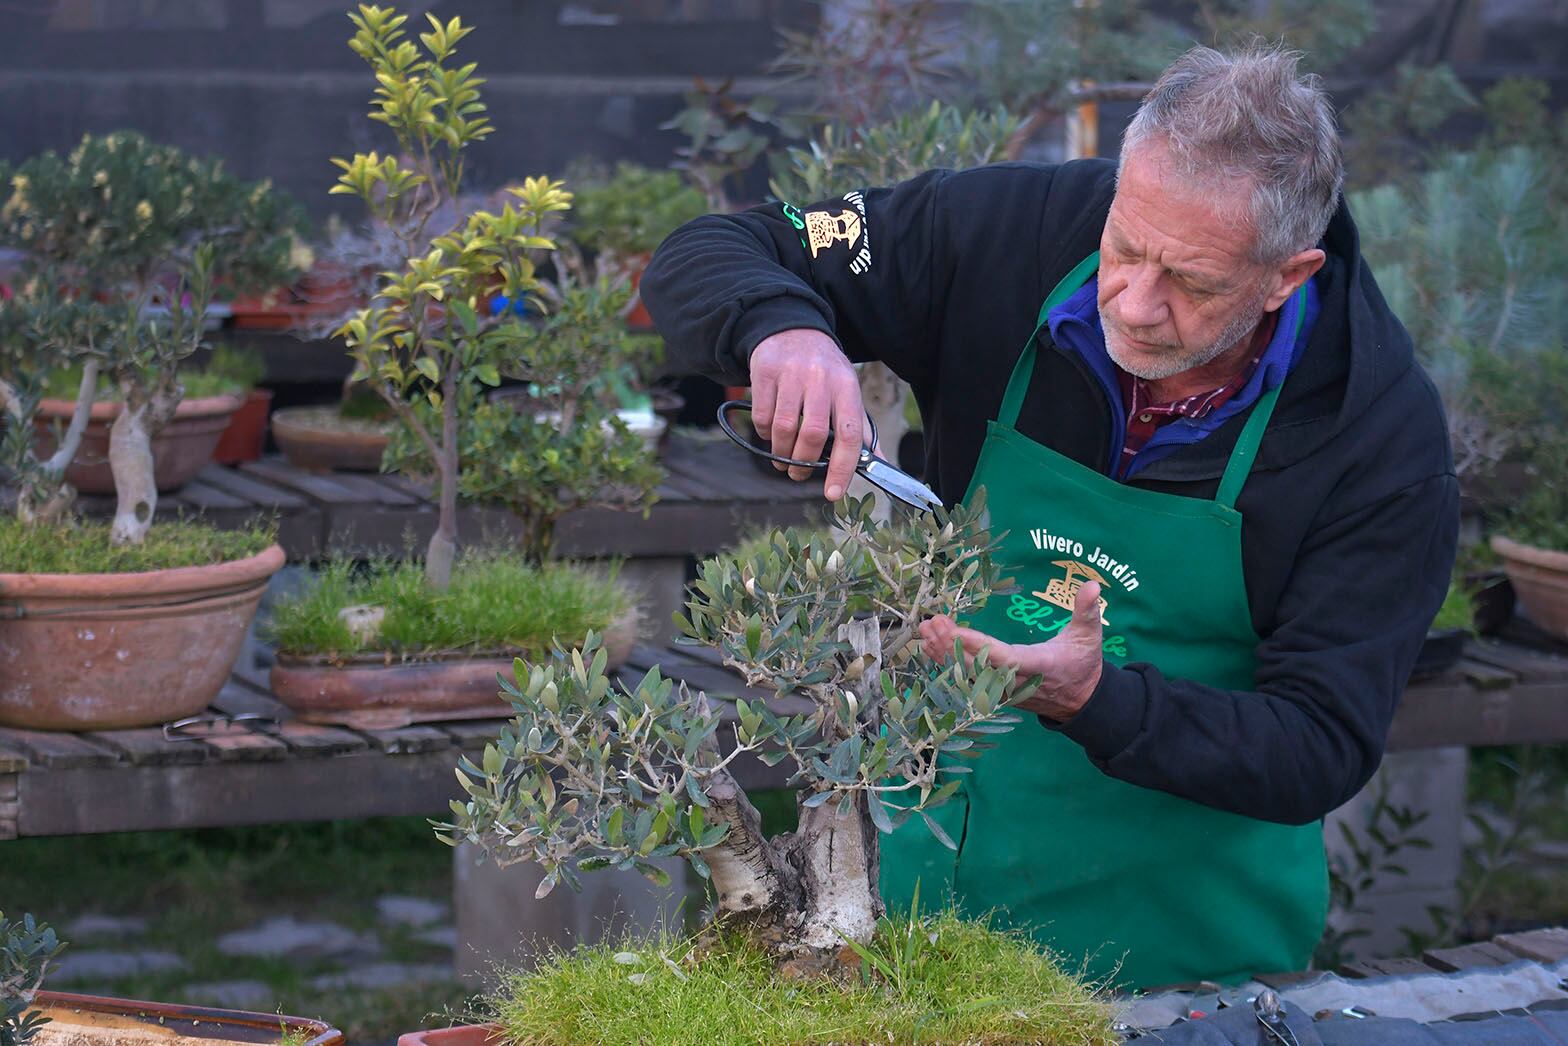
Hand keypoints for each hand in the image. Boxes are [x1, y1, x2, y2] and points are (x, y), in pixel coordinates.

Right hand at [749, 329, 864, 500]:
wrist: (792, 330)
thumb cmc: (824, 371)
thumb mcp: (847, 391)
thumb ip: (861, 428)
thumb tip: (879, 464)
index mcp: (847, 386)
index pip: (850, 434)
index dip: (843, 467)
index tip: (833, 493)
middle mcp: (821, 378)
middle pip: (813, 434)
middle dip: (804, 464)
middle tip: (797, 475)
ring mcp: (791, 374)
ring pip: (784, 428)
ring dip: (782, 453)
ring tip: (782, 461)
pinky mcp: (765, 372)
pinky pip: (762, 416)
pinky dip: (765, 434)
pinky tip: (770, 434)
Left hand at [919, 581, 1104, 721]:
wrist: (1081, 701)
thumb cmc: (1083, 663)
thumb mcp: (1089, 636)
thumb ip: (1088, 610)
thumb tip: (1093, 584)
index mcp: (1039, 666)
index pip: (1004, 658)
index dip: (979, 646)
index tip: (956, 631)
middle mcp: (1016, 682)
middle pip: (978, 668)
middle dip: (952, 647)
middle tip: (932, 623)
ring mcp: (1004, 691)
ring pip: (968, 675)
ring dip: (944, 653)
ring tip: (925, 630)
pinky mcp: (995, 693)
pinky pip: (967, 679)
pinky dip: (947, 663)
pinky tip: (930, 647)